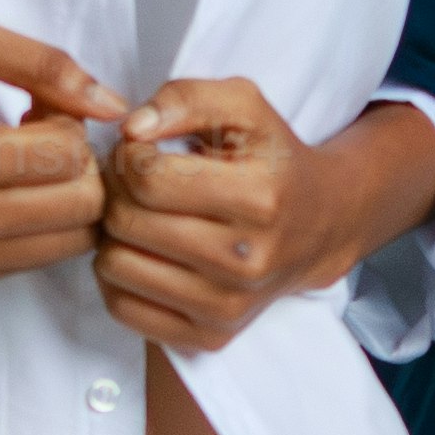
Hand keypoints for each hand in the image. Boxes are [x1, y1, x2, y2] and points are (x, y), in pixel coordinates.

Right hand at [0, 16, 124, 281]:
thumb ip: (46, 65)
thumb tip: (114, 107)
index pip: (70, 155)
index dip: (68, 117)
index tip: (37, 101)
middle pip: (83, 206)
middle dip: (78, 161)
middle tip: (41, 130)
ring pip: (73, 239)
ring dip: (68, 194)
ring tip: (28, 160)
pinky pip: (43, 256)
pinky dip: (45, 221)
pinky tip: (11, 186)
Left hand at [93, 81, 434, 352]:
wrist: (321, 225)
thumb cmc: (273, 159)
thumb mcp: (245, 105)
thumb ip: (186, 97)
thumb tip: (131, 128)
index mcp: (259, 197)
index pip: (147, 178)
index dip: (128, 156)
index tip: (141, 151)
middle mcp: (247, 260)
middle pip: (126, 222)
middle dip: (116, 192)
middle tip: (133, 181)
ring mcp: (228, 306)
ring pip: (115, 266)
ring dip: (113, 234)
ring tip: (139, 215)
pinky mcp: (210, 337)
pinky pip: (123, 307)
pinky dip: (119, 276)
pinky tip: (143, 251)